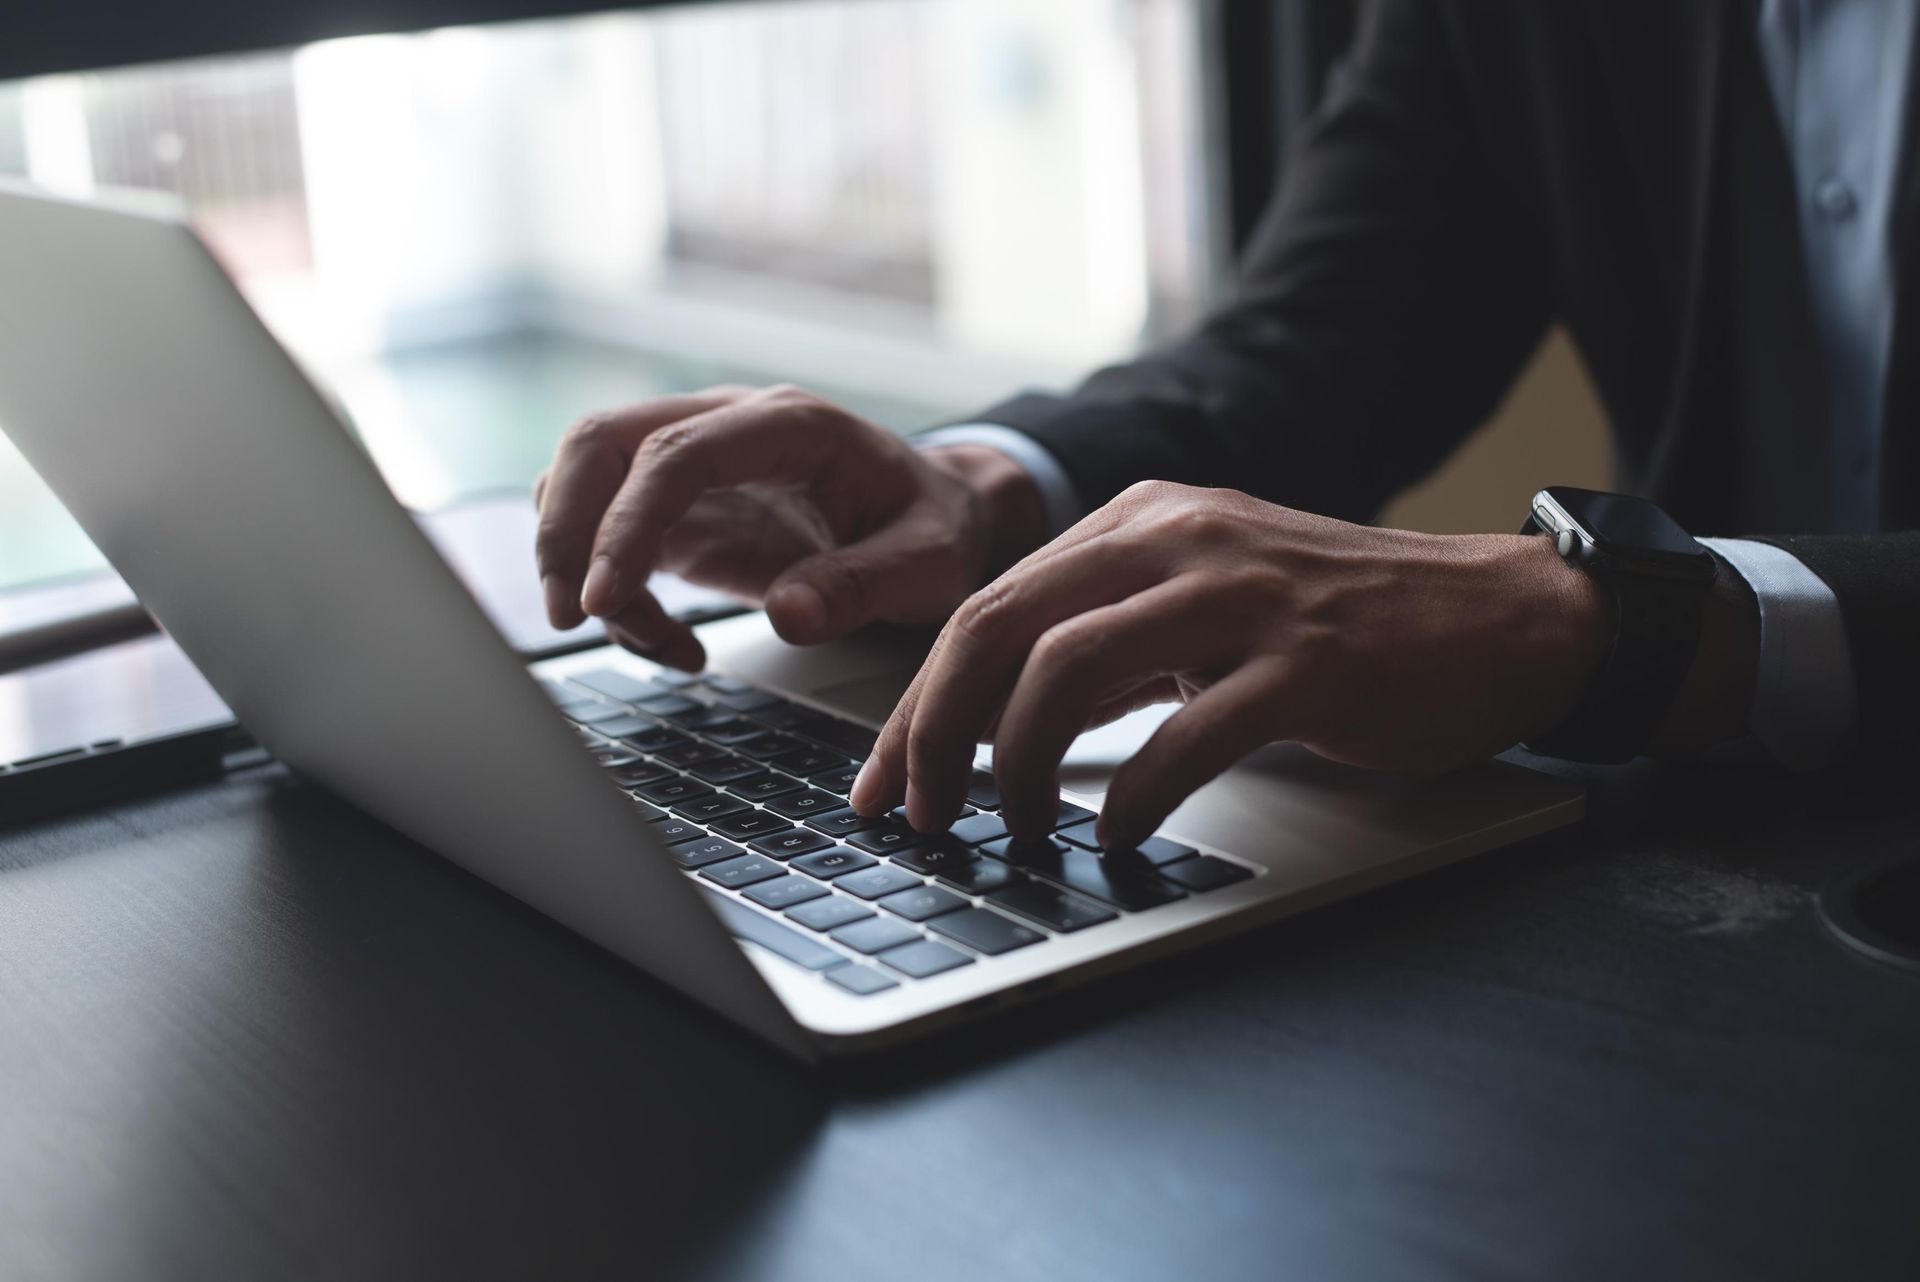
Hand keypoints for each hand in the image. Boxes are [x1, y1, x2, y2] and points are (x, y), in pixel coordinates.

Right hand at [532, 385, 1045, 668]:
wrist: (944, 515)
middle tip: (571, 615)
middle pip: (600, 443)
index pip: (674, 454)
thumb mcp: (929, 562)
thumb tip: (788, 615)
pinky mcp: (685, 510)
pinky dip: (620, 596)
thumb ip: (862, 585)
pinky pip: (614, 538)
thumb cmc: (936, 527)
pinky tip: (675, 644)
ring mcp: (698, 465)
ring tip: (653, 641)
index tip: (603, 597)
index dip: (625, 521)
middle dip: (565, 528)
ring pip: (588, 485)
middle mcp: (729, 426)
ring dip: (583, 565)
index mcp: (787, 424)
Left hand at [849, 481, 1615, 849]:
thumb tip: (994, 728)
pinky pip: (1187, 735)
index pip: (988, 608)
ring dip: (1018, 763)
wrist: (1497, 616)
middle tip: (918, 812)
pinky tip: (1117, 834)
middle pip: (1002, 628)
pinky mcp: (1305, 663)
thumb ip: (1106, 650)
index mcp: (1142, 521)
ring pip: (1069, 669)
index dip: (917, 703)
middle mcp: (1178, 539)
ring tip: (1015, 826)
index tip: (884, 780)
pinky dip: (1134, 795)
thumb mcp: (1202, 610)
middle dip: (936, 733)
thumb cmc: (1341, 624)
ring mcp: (1242, 596)